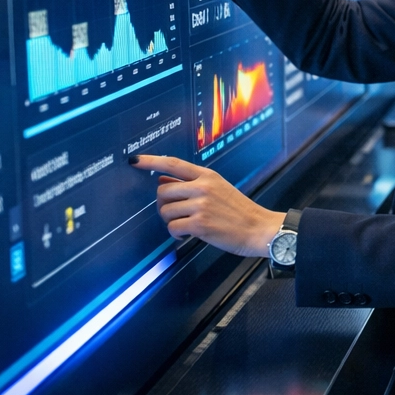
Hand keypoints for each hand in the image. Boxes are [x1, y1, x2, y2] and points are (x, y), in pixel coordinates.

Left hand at [129, 154, 284, 256]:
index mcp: (208, 176)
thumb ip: (193, 184)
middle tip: (175, 212)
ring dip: (170, 220)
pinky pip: (172, 228)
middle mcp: (203, 187)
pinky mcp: (199, 224)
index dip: (151, 161)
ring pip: (165, 211)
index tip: (135, 160)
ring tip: (185, 224)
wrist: (259, 228)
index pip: (173, 163)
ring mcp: (201, 205)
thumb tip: (163, 181)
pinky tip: (187, 234)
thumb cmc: (239, 211)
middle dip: (163, 204)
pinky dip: (176, 234)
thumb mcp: (219, 189)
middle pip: (162, 191)